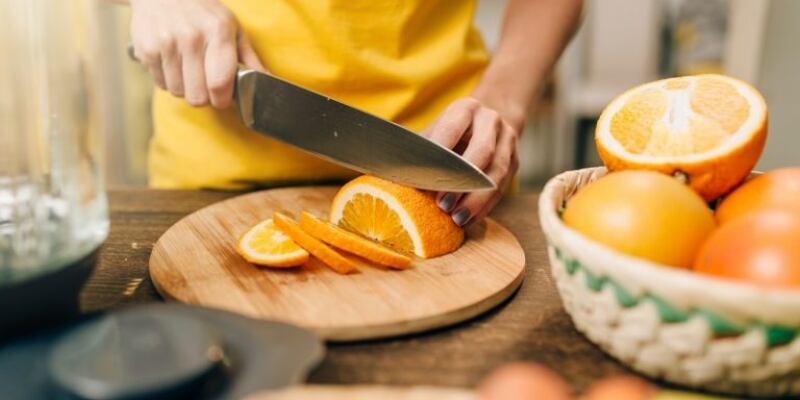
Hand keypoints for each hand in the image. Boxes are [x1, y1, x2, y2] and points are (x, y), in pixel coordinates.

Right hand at [129, 0, 264, 107]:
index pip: (220, 83)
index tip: (223, 98)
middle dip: (204, 97)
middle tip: (205, 84)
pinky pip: (160, 84)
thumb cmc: (203, 12)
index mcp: (218, 32)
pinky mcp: (146, 49)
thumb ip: (248, 56)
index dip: (222, 100)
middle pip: (198, 96)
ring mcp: (167, 43)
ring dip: (185, 88)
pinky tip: (173, 63)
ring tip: (188, 69)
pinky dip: (168, 80)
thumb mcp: (231, 27)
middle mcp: (191, 37)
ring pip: (179, 93)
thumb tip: (267, 80)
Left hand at [422, 97, 519, 226]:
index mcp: (465, 109)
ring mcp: (508, 140)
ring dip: (476, 199)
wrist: (488, 122)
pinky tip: (470, 220)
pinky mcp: (516, 161)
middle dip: (463, 181)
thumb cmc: (451, 132)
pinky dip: (485, 207)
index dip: (441, 156)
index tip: (427, 179)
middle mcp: (490, 120)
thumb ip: (418, 149)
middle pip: (482, 152)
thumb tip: (386, 172)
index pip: (452, 130)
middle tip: (443, 205)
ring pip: (497, 172)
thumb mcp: (435, 131)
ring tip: (457, 218)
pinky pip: (503, 188)